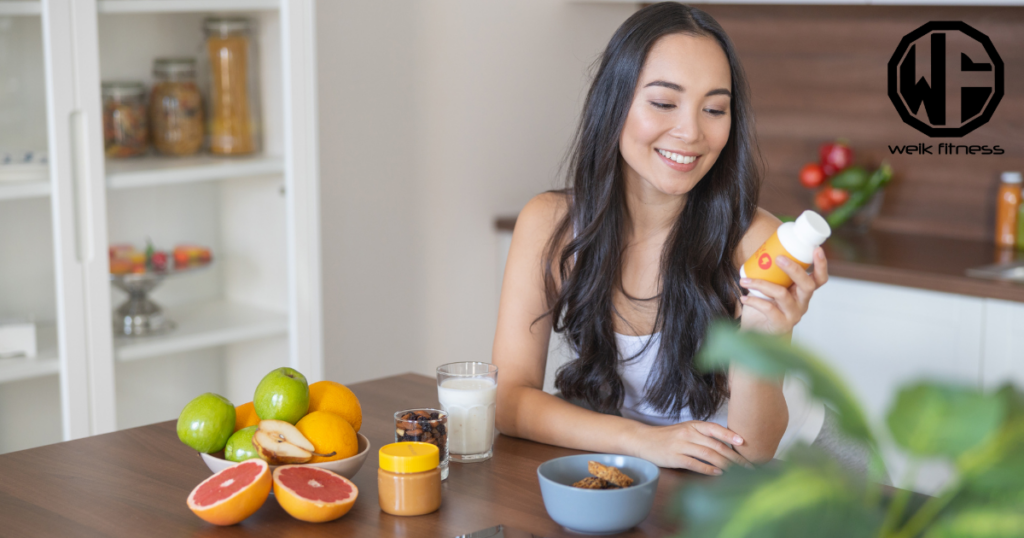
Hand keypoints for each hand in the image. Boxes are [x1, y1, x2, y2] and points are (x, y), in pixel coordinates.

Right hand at [632, 420, 752, 474]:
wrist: (644, 440)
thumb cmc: (668, 437)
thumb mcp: (686, 430)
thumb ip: (703, 436)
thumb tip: (726, 446)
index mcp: (693, 425)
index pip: (715, 428)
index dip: (730, 435)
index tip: (744, 442)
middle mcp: (688, 433)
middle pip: (716, 445)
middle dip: (734, 457)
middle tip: (748, 466)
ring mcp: (681, 445)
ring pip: (708, 455)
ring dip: (725, 465)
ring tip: (738, 473)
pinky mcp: (675, 457)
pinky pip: (694, 464)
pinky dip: (708, 469)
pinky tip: (718, 473)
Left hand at [739, 247, 828, 334]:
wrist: (756, 333)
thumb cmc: (764, 305)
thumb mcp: (771, 287)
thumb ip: (771, 273)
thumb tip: (760, 249)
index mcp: (803, 291)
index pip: (819, 279)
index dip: (821, 264)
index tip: (817, 249)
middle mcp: (802, 303)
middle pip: (807, 285)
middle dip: (794, 269)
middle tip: (778, 258)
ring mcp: (793, 315)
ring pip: (782, 294)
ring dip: (761, 284)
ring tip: (744, 280)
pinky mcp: (781, 324)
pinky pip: (769, 309)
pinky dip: (754, 301)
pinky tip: (744, 297)